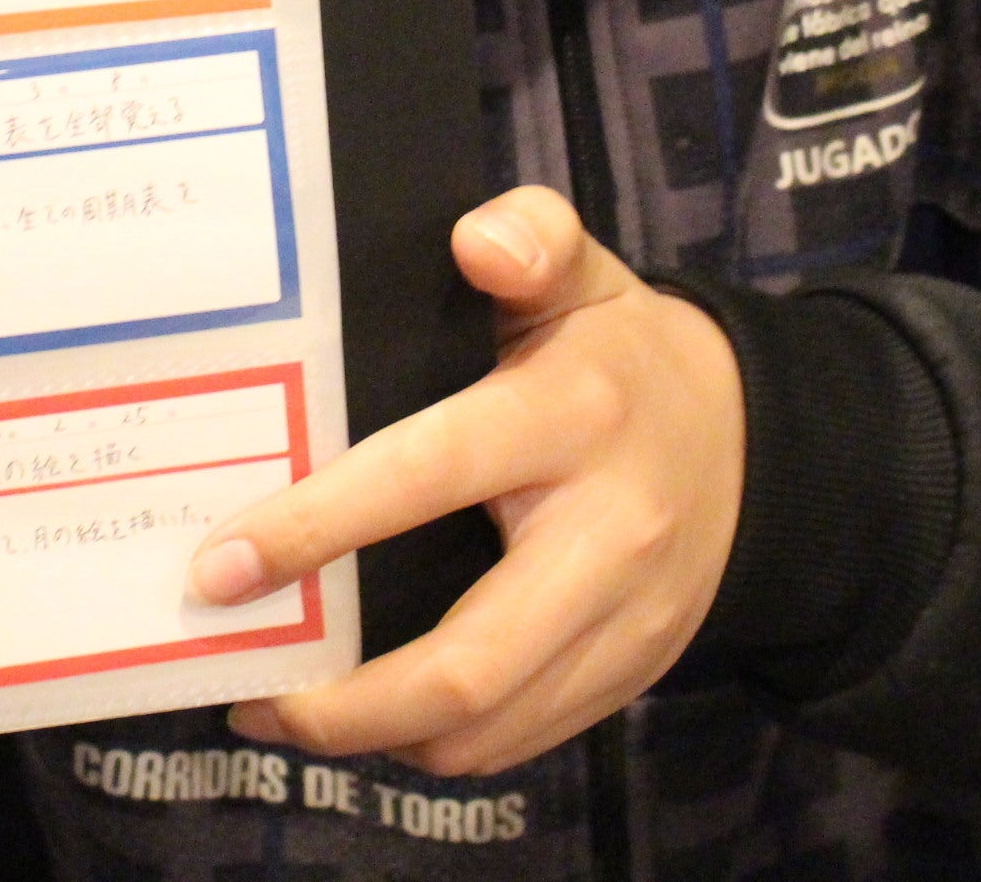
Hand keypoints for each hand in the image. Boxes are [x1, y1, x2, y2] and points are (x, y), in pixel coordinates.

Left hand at [190, 185, 742, 776]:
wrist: (757, 439)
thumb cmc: (622, 352)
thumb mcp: (583, 274)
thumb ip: (531, 236)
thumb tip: (476, 242)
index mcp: (573, 417)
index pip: (429, 474)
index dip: (319, 527)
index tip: (222, 566)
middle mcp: (607, 534)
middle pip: (467, 663)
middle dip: (340, 703)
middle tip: (246, 686)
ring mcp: (628, 620)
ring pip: (488, 724)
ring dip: (370, 738)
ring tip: (284, 709)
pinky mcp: (634, 673)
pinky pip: (521, 741)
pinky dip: (434, 743)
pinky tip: (369, 715)